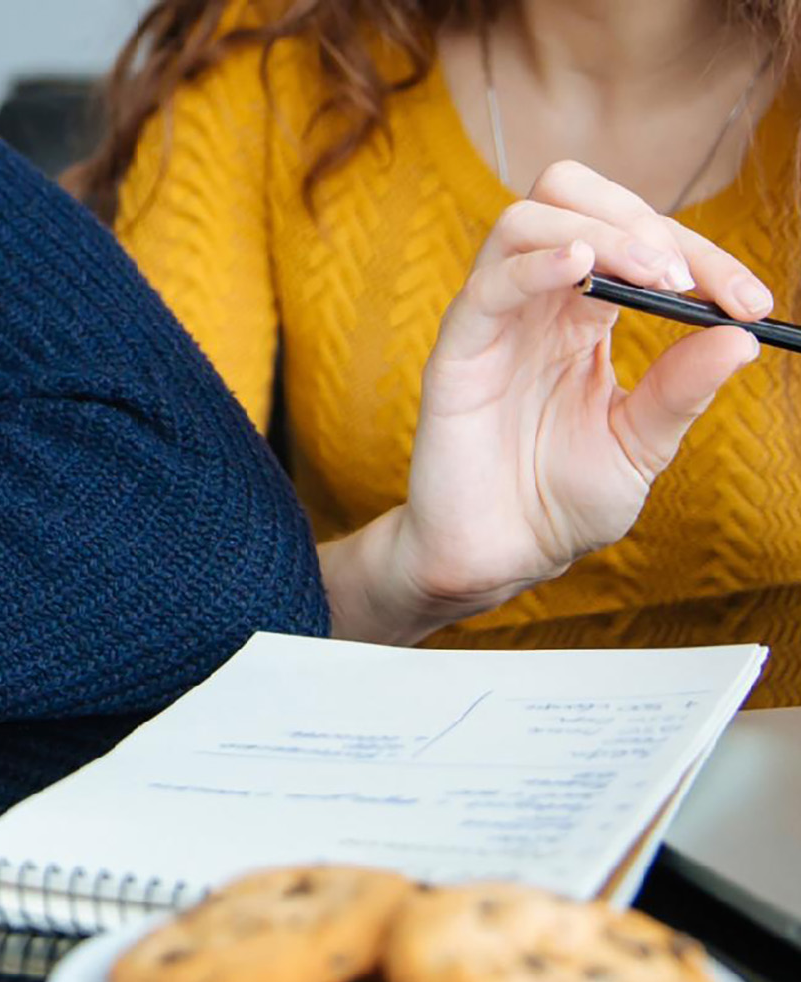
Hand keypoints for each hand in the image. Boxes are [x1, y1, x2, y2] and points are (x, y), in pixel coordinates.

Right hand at [323, 160, 769, 643]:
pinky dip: (538, 263)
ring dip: (600, 232)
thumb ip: (681, 390)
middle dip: (640, 220)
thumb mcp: (641, 444)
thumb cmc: (560, 501)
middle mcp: (535, 304)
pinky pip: (490, 284)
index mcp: (582, 315)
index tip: (752, 302)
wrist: (501, 558)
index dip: (702, 257)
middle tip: (685, 279)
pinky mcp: (458, 353)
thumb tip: (744, 338)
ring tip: (652, 278)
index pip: (638, 241)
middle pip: (570, 196)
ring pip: (528, 220)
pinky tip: (582, 269)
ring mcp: (494, 323)